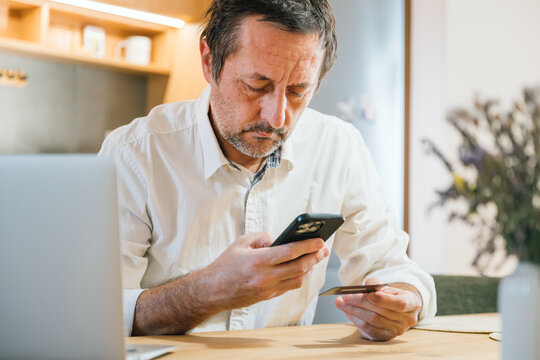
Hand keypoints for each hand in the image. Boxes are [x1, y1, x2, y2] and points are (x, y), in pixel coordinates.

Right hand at [204, 232, 329, 309]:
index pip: (290, 252)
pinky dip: (298, 277)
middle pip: (299, 268)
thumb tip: (279, 239)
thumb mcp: (241, 243)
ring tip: (315, 258)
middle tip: (323, 250)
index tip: (319, 241)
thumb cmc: (225, 265)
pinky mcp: (267, 296)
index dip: (308, 246)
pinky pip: (289, 287)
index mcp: (258, 260)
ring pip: (297, 280)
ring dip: (309, 269)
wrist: (212, 290)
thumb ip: (262, 237)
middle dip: (314, 257)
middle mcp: (265, 276)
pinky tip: (302, 269)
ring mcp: (267, 289)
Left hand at [334, 277, 421, 340]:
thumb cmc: (390, 295)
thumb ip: (376, 285)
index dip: (384, 300)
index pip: (400, 303)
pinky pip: (369, 329)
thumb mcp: (387, 286)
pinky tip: (348, 312)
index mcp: (412, 303)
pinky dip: (356, 320)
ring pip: (372, 320)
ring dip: (353, 311)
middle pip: (381, 312)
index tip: (369, 294)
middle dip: (359, 303)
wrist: (396, 308)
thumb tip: (366, 287)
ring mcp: (396, 330)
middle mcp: (407, 319)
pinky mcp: (385, 337)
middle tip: (344, 297)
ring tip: (340, 302)